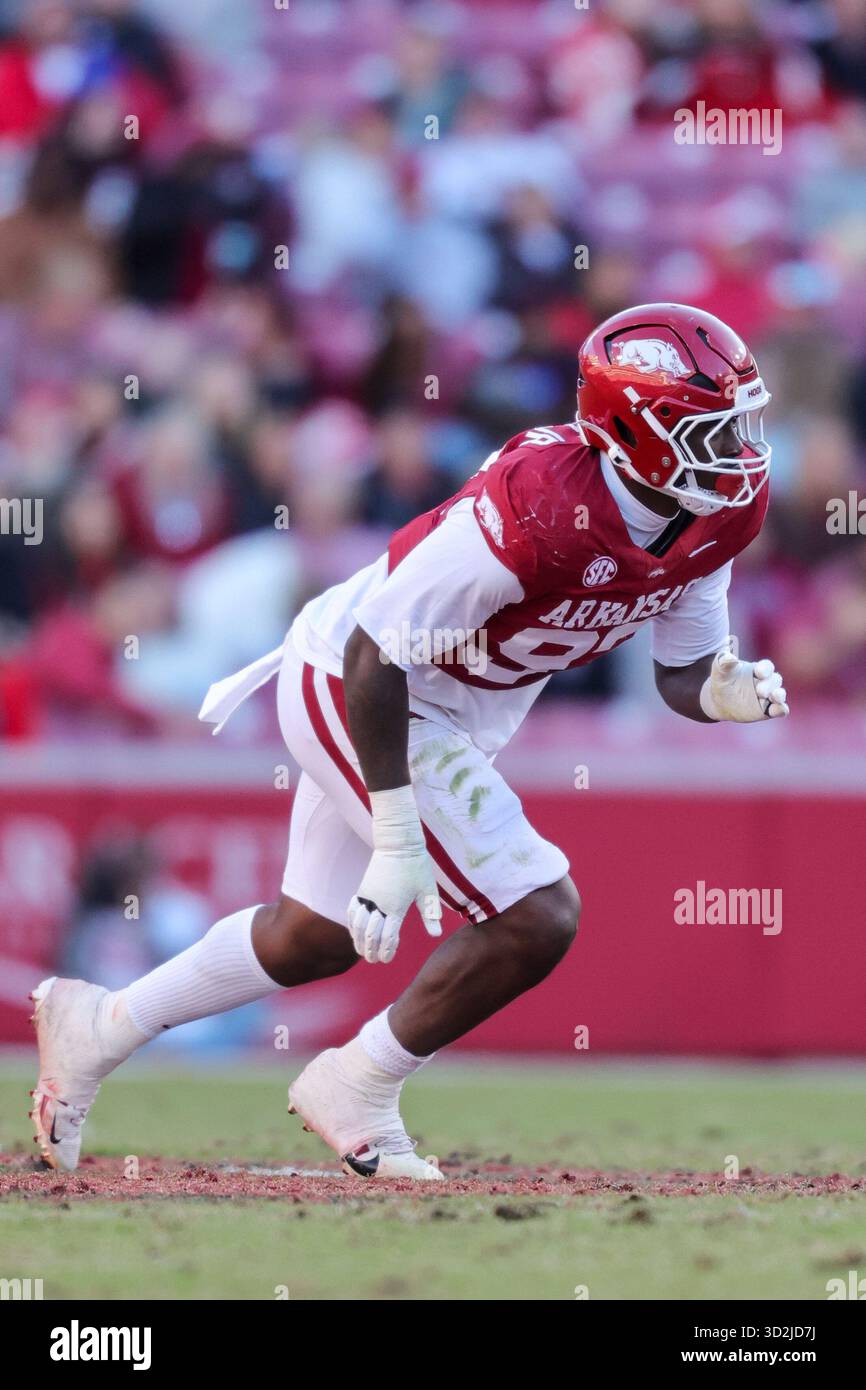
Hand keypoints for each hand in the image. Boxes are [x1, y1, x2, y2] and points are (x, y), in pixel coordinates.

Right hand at [348, 786, 441, 962]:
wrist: (398, 843)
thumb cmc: (416, 866)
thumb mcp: (428, 890)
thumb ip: (431, 914)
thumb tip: (436, 935)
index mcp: (396, 907)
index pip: (388, 937)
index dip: (386, 951)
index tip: (386, 959)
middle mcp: (378, 904)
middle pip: (370, 935)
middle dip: (370, 950)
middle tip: (373, 960)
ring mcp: (367, 897)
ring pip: (357, 925)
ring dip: (358, 940)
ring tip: (361, 951)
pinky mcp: (362, 889)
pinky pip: (352, 910)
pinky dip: (351, 923)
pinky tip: (354, 931)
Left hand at [700, 638, 788, 722]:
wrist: (719, 701)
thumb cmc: (722, 681)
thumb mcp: (720, 670)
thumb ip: (724, 662)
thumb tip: (729, 657)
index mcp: (757, 669)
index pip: (766, 667)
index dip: (765, 669)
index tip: (759, 672)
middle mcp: (766, 682)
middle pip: (775, 680)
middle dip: (769, 685)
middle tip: (760, 691)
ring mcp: (768, 697)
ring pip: (780, 694)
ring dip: (779, 695)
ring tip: (774, 697)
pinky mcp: (768, 710)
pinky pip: (780, 710)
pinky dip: (782, 709)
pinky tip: (779, 709)